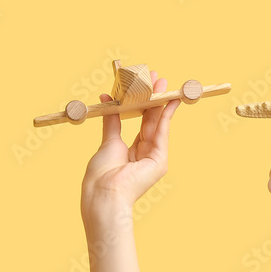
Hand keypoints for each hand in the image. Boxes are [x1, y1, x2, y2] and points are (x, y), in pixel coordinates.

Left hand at [81, 71, 178, 231]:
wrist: (104, 193)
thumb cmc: (101, 174)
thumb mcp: (107, 141)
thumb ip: (112, 121)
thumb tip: (108, 99)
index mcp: (130, 154)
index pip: (140, 125)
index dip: (142, 105)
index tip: (144, 88)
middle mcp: (144, 155)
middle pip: (150, 122)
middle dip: (153, 100)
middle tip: (156, 79)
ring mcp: (153, 158)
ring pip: (157, 124)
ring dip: (160, 102)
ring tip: (162, 83)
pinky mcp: (159, 161)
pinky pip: (162, 132)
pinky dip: (166, 115)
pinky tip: (169, 100)